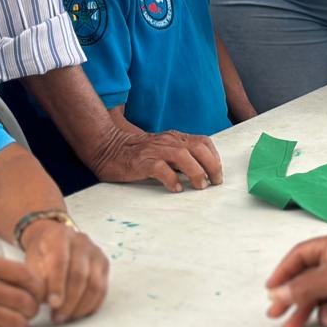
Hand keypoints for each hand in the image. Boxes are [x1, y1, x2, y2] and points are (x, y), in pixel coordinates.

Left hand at [22, 221, 109, 324]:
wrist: (52, 238)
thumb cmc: (40, 253)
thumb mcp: (31, 261)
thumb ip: (36, 280)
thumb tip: (44, 301)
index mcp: (59, 236)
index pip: (61, 262)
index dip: (57, 285)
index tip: (52, 304)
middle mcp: (81, 241)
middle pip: (79, 275)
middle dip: (69, 301)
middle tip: (57, 318)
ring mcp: (95, 252)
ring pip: (94, 283)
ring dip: (81, 306)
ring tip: (67, 318)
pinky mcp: (103, 263)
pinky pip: (102, 288)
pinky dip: (92, 305)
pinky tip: (79, 314)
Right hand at [90, 127, 223, 192]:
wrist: (108, 147)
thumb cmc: (138, 153)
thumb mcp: (163, 150)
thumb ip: (180, 158)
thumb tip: (201, 174)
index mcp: (175, 138)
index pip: (203, 142)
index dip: (215, 157)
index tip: (217, 173)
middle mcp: (168, 141)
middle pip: (198, 148)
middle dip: (212, 166)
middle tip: (215, 182)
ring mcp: (155, 150)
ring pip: (183, 156)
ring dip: (196, 172)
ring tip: (201, 186)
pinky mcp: (141, 162)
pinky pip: (160, 169)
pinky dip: (172, 179)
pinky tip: (176, 189)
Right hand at [266, 231, 326, 326]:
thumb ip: (302, 286)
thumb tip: (278, 293)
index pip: (300, 254)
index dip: (283, 271)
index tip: (271, 289)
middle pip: (306, 275)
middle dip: (291, 294)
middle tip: (275, 312)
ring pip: (317, 292)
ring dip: (305, 308)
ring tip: (292, 325)